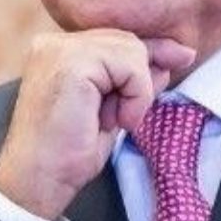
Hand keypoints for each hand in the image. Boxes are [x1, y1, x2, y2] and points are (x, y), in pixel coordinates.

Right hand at [0, 30, 195, 219]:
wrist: (38, 180)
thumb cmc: (67, 155)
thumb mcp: (110, 110)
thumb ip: (132, 83)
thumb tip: (166, 61)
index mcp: (56, 52)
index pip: (115, 40)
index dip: (152, 49)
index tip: (182, 56)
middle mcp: (54, 43)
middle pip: (126, 40)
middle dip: (142, 76)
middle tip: (123, 117)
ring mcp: (60, 49)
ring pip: (131, 50)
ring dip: (136, 91)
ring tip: (114, 120)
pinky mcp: (72, 62)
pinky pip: (129, 65)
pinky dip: (135, 95)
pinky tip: (116, 120)